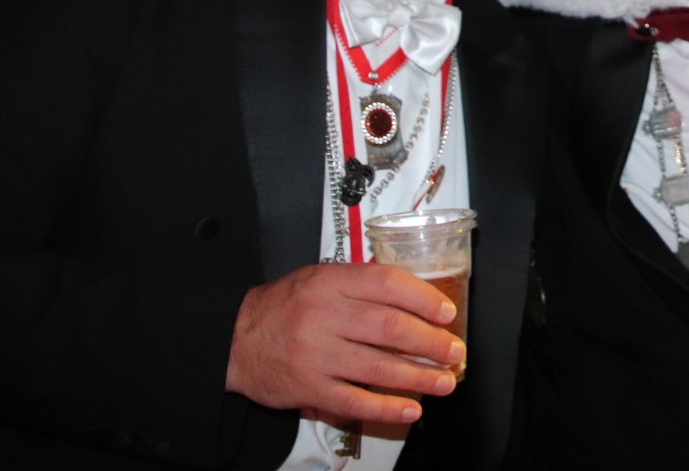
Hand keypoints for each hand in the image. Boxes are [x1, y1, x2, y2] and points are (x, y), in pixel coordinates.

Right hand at [226, 263, 464, 424]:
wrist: (235, 339)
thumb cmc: (285, 306)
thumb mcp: (319, 278)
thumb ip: (361, 284)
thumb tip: (417, 296)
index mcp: (329, 282)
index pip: (387, 284)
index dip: (423, 298)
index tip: (446, 313)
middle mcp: (323, 316)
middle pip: (389, 328)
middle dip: (429, 342)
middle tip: (454, 352)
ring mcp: (315, 355)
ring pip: (377, 367)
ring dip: (417, 377)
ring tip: (444, 381)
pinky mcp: (307, 388)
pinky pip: (353, 401)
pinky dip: (385, 407)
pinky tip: (409, 409)